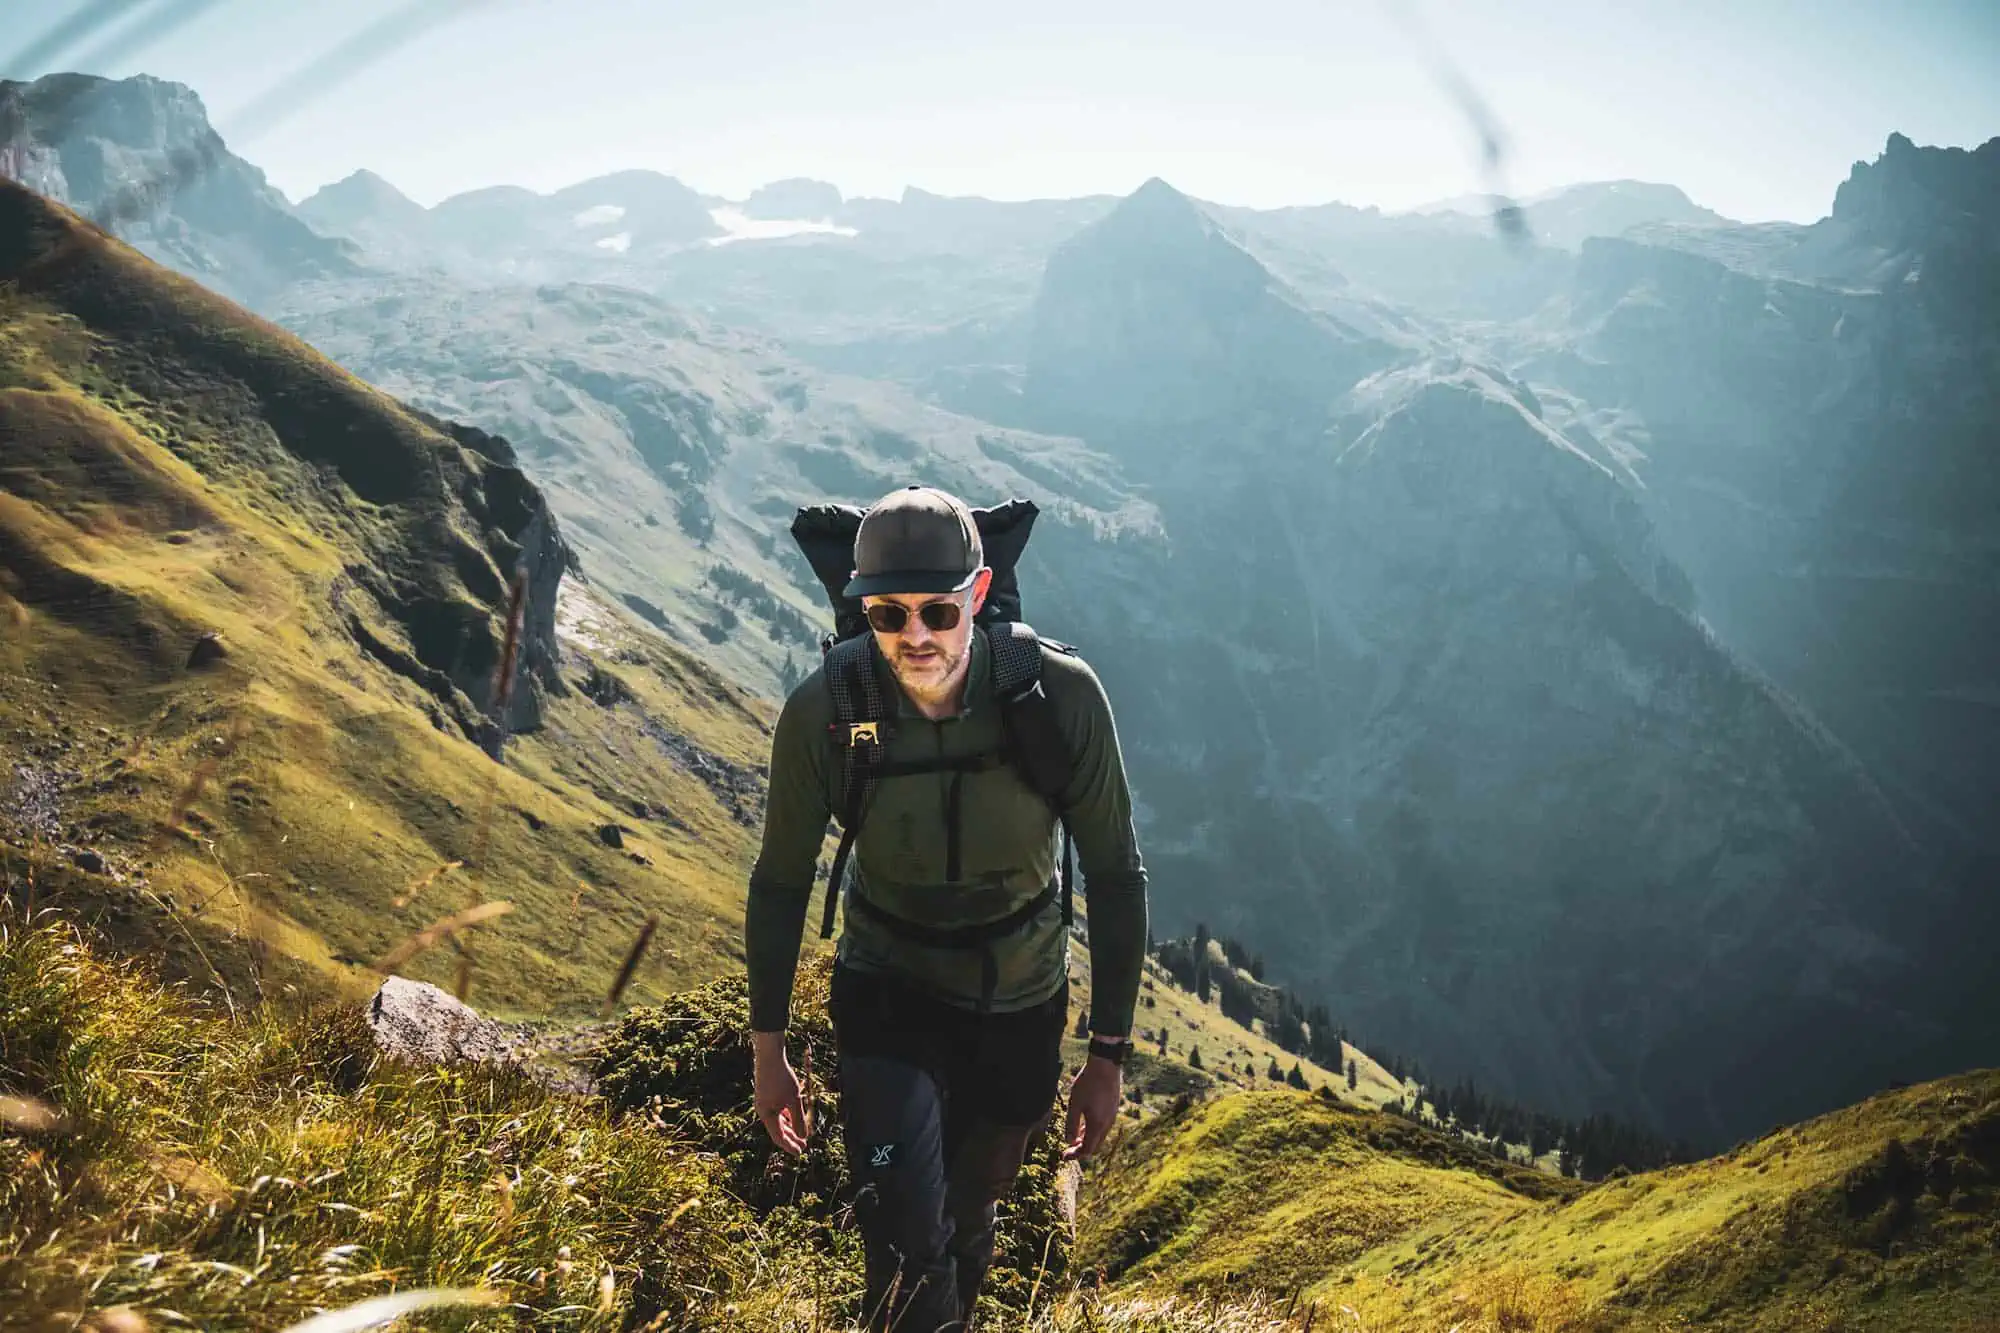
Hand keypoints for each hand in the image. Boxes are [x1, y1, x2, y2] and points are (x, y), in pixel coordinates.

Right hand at [751, 1031, 807, 1155]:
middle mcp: (763, 1111)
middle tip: (804, 1146)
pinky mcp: (767, 1094)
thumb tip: (803, 1137)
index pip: (778, 1137)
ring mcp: (764, 1102)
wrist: (770, 1056)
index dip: (790, 1146)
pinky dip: (786, 1115)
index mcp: (766, 1115)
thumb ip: (799, 1119)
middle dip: (791, 1138)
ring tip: (800, 1134)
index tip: (800, 1153)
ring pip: (778, 1120)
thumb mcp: (794, 1100)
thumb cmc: (782, 1078)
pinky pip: (778, 1110)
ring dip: (790, 1127)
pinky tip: (794, 1116)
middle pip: (778, 1130)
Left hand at [1062, 1054, 1122, 1159]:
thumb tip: (1069, 1142)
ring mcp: (1112, 1116)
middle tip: (1067, 1149)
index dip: (1075, 1155)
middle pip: (1095, 1145)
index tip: (1063, 1155)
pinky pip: (1103, 1127)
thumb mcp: (1075, 1104)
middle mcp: (1107, 1124)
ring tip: (1074, 1138)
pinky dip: (1092, 1131)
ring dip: (1086, 1140)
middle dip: (1080, 1150)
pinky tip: (1084, 1125)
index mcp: (1098, 1125)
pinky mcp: (1113, 1108)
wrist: (1105, 1065)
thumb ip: (1071, 1125)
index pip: (1087, 1150)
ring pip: (1099, 1136)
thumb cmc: (1088, 1083)